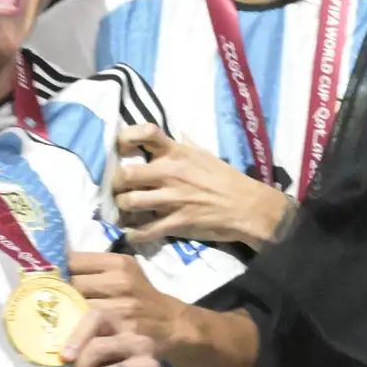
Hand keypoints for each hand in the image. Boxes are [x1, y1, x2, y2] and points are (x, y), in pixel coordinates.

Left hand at [109, 126, 295, 249]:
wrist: (248, 207)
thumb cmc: (228, 179)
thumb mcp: (206, 154)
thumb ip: (186, 145)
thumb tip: (176, 132)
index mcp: (178, 153)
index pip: (147, 133)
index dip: (126, 138)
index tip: (120, 148)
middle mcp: (171, 172)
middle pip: (126, 174)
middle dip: (117, 184)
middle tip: (119, 189)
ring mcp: (172, 199)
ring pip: (130, 202)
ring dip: (123, 208)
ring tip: (126, 211)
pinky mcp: (176, 223)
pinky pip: (144, 230)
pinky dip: (134, 234)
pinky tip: (133, 233)